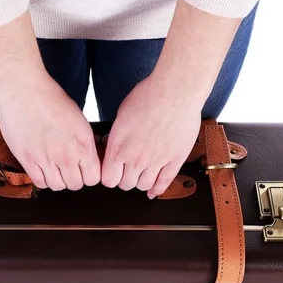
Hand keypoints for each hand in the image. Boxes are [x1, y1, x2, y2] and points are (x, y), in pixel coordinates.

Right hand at [0, 71, 100, 190]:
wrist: (25, 92)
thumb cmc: (52, 100)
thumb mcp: (80, 121)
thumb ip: (86, 143)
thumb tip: (90, 158)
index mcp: (83, 145)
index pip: (93, 179)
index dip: (89, 175)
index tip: (84, 170)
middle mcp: (66, 156)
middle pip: (75, 185)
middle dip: (74, 179)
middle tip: (68, 169)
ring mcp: (46, 160)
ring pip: (57, 186)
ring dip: (58, 180)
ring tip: (55, 169)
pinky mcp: (27, 160)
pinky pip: (39, 182)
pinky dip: (43, 179)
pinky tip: (43, 169)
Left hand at [101, 74, 203, 197]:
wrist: (174, 92)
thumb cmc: (147, 97)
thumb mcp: (121, 116)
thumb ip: (116, 136)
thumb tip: (112, 144)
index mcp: (119, 148)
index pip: (108, 179)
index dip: (109, 176)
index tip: (112, 172)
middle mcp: (136, 159)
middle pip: (126, 185)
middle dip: (125, 179)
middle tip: (127, 171)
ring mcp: (157, 162)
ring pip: (144, 186)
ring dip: (141, 182)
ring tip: (142, 174)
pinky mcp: (175, 160)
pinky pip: (165, 183)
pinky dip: (158, 190)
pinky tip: (154, 191)